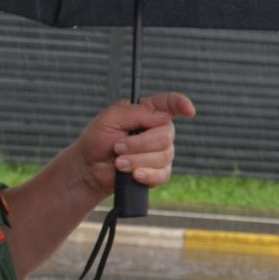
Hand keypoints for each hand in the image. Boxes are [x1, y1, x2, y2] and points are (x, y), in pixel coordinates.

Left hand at [77, 91, 194, 196]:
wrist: (89, 168)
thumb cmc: (97, 140)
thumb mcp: (110, 118)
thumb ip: (136, 113)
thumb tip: (163, 118)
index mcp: (148, 112)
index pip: (170, 104)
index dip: (182, 104)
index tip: (189, 110)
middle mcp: (158, 130)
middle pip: (165, 135)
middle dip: (139, 144)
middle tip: (118, 147)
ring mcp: (160, 152)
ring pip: (163, 156)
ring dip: (137, 160)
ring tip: (119, 162)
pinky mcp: (158, 171)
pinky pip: (163, 174)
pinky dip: (147, 175)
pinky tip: (135, 174)